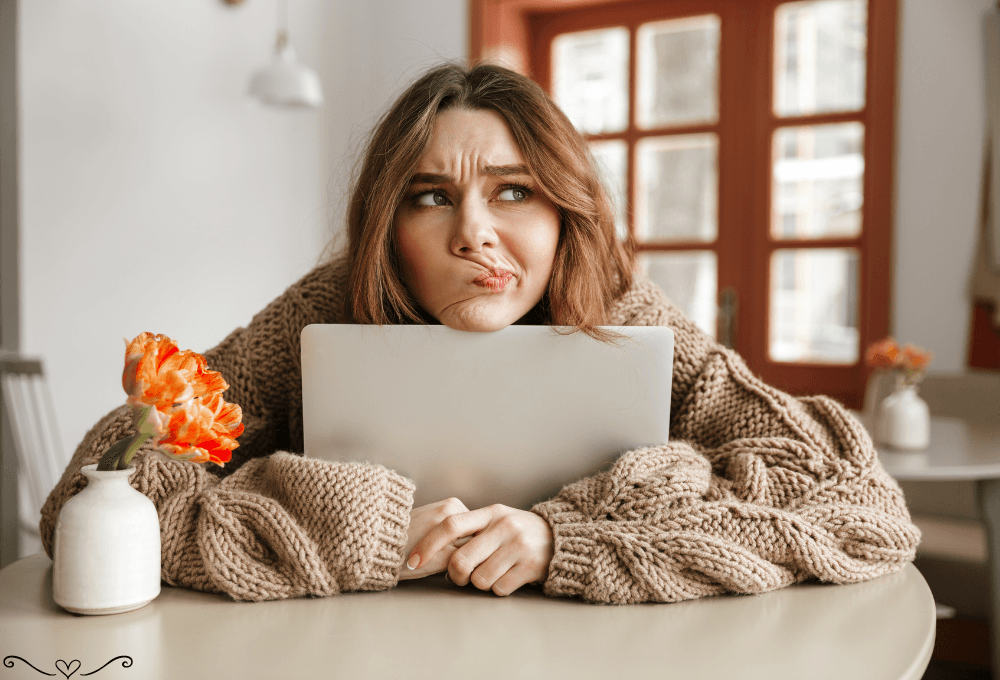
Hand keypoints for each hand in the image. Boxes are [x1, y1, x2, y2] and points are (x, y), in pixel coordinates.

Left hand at [407, 504, 554, 595]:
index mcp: (489, 513)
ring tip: (491, 572)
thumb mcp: (495, 520)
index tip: (412, 561)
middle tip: (461, 576)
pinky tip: (507, 577)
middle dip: (456, 575)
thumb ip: (469, 529)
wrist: (559, 537)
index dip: (428, 544)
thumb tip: (432, 551)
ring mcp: (517, 547)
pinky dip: (498, 588)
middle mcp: (503, 527)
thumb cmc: (516, 531)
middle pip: (461, 560)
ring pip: (479, 579)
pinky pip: (499, 589)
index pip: (451, 525)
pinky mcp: (530, 567)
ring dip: (480, 583)